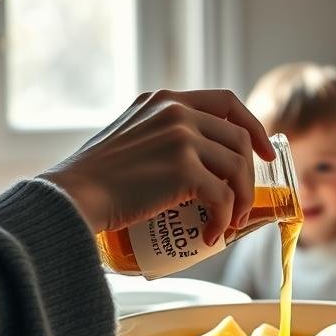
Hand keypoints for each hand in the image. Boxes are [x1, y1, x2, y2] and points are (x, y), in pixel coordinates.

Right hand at [41, 90, 273, 241]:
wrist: (71, 196)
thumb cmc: (94, 180)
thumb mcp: (130, 136)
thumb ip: (159, 136)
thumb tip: (194, 165)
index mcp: (165, 100)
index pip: (226, 101)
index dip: (254, 126)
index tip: (264, 152)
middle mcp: (176, 111)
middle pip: (239, 139)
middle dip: (250, 176)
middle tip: (244, 205)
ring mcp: (182, 138)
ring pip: (238, 168)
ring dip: (242, 201)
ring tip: (228, 224)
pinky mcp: (183, 169)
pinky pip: (224, 197)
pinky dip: (225, 220)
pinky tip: (211, 236)